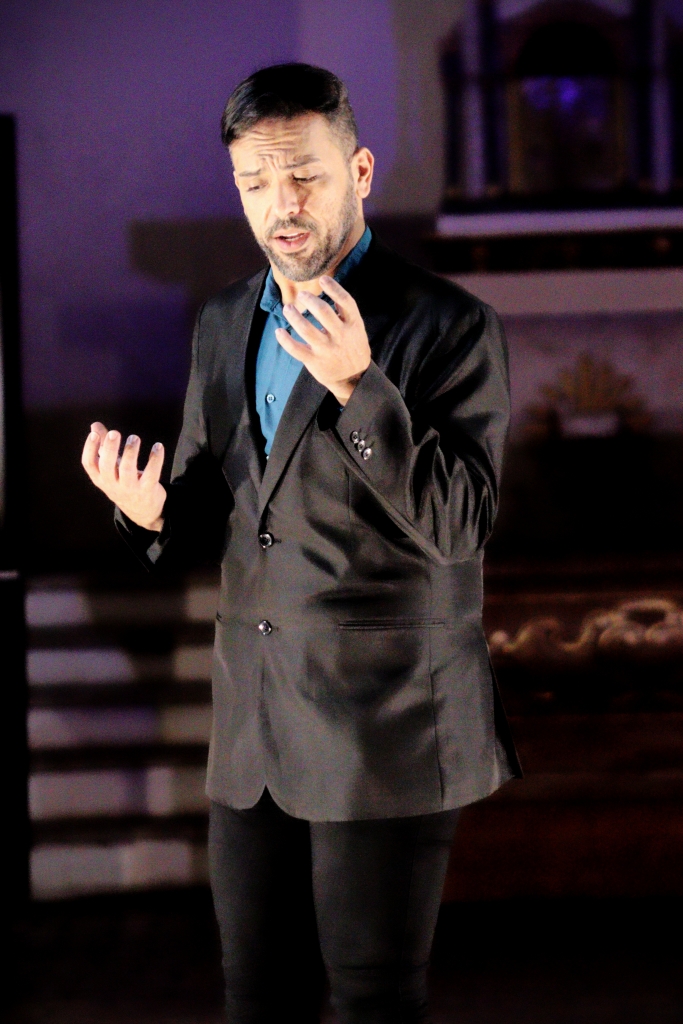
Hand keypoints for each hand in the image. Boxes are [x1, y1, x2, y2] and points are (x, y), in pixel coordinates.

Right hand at [81, 422, 165, 530]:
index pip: (89, 464)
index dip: (89, 449)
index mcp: (100, 478)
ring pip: (128, 470)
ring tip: (134, 438)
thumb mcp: (111, 467)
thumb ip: (104, 446)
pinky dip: (155, 460)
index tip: (94, 434)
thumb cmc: (122, 482)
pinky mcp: (147, 490)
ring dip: (130, 452)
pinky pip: (151, 474)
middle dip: (110, 449)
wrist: (141, 510)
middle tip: (115, 433)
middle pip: (107, 466)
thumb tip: (94, 425)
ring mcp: (130, 488)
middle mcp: (112, 484)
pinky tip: (158, 446)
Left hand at [275, 276, 370, 404]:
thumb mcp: (357, 329)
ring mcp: (327, 349)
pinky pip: (296, 349)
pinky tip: (279, 331)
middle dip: (309, 300)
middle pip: (323, 312)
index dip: (334, 288)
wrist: (354, 377)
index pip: (346, 301)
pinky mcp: (315, 361)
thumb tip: (331, 288)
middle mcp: (340, 336)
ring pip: (306, 329)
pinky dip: (285, 340)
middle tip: (301, 295)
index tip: (322, 279)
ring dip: (294, 316)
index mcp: (353, 325)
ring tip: (288, 308)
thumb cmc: (352, 348)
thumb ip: (345, 312)